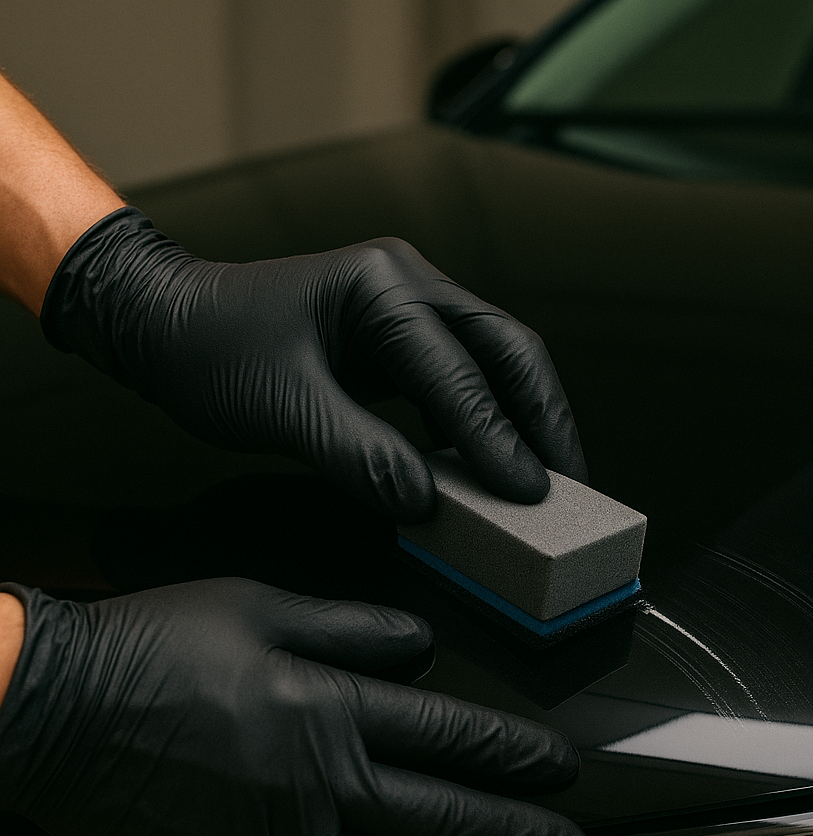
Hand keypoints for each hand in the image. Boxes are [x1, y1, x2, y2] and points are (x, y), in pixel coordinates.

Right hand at [0, 579, 589, 835]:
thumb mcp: (260, 606)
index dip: (517, 754)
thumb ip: (352, 626)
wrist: (56, 709)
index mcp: (330, 705)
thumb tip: (418, 644)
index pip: (454, 734)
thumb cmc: (157, 648)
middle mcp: (320, 783)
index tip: (560, 767)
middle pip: (447, 817)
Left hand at [40, 209, 586, 520]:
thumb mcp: (281, 408)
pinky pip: (463, 381)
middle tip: (570, 481)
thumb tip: (426, 502)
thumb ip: (357, 455)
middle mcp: (410, 285)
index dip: (496, 436)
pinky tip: (494, 462)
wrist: (170, 325)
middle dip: (544, 417)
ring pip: (497, 363)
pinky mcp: (402, 342)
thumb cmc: (213, 350)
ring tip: (549, 477)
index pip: (459, 369)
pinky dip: (486, 423)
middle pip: (509, 349)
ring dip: (525, 419)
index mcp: (382, 285)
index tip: (528, 492)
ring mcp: (411, 310)